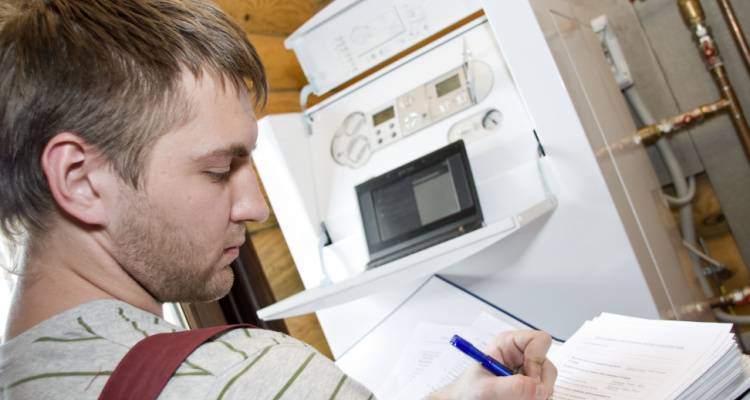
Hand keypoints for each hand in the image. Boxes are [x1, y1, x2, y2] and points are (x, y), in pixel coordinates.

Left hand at [426, 330, 556, 399]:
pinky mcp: (529, 387)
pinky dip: (535, 399)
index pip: (540, 340)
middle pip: (548, 365)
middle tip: (524, 396)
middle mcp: (521, 356)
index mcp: (509, 344)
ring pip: (548, 382)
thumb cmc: (467, 392)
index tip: (528, 376)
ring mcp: (527, 372)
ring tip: (516, 399)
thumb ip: (511, 387)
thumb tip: (538, 388)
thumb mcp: (485, 388)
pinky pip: (543, 393)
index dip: (538, 358)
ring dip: (537, 394)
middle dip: (540, 383)